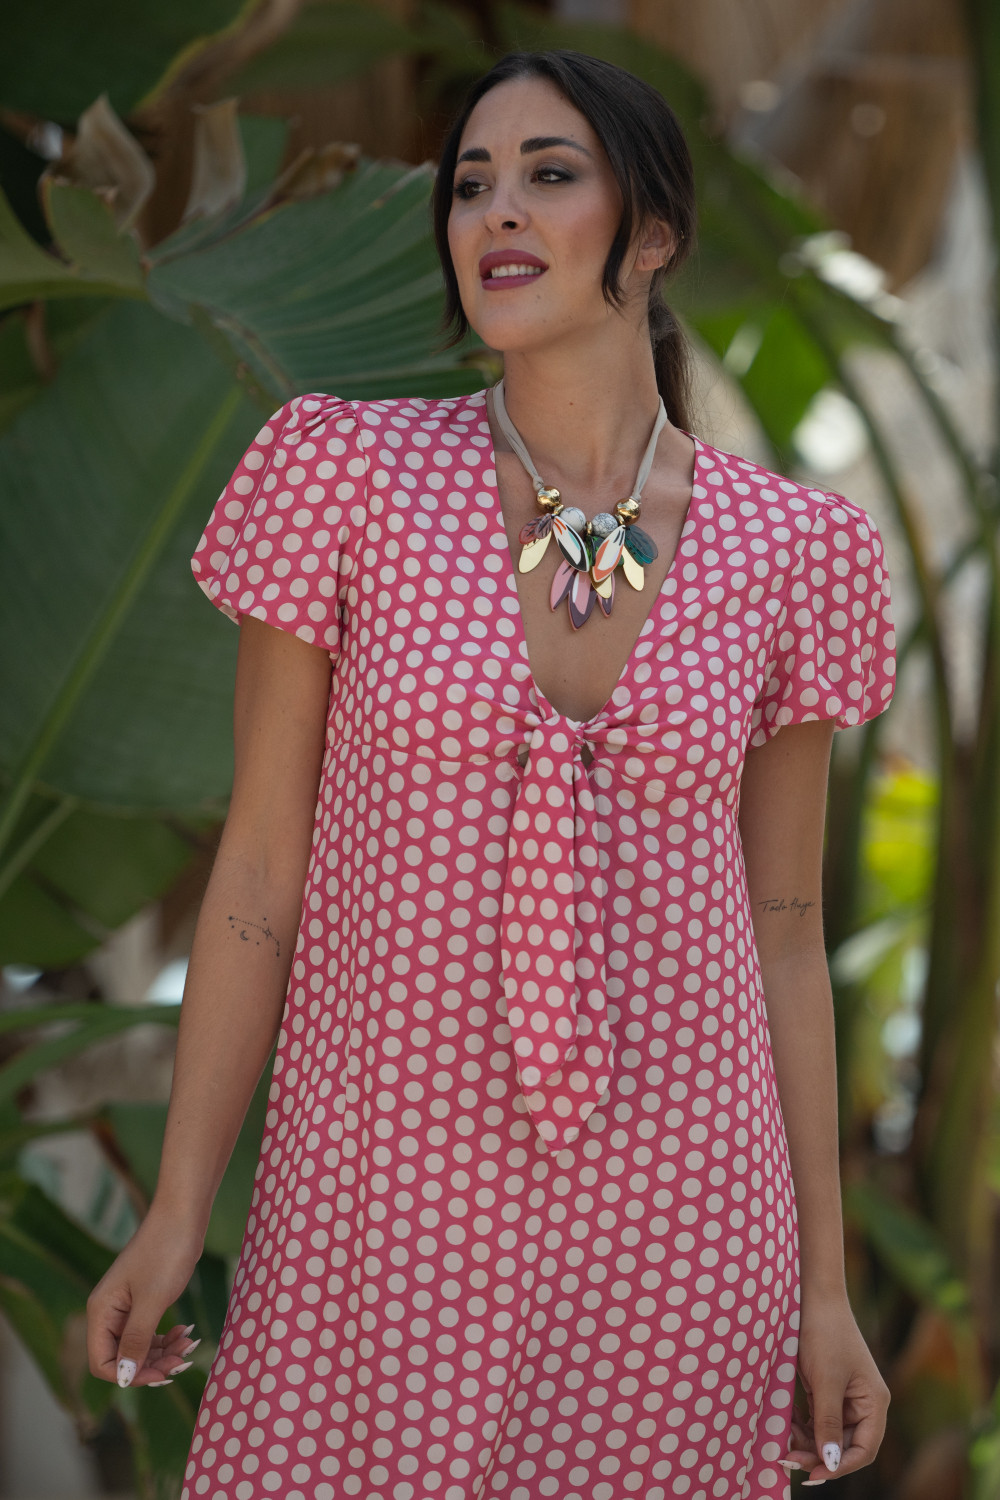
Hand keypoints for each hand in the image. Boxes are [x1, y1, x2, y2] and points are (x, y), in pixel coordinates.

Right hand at [86, 1206, 205, 1387]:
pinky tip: (186, 1332)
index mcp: (101, 1311)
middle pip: (123, 1357)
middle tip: (182, 1361)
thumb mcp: (152, 1300)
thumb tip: (124, 1377)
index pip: (103, 1363)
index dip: (130, 1375)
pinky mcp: (145, 1298)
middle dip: (152, 1364)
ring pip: (139, 1345)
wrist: (183, 1214)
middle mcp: (109, 1311)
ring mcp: (127, 1305)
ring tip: (188, 1344)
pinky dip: (167, 1336)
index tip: (161, 1375)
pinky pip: (151, 1330)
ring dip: (163, 1352)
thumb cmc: (166, 1252)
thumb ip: (136, 1340)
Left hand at [779, 1292, 889, 1483]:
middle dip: (819, 1455)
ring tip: (783, 1440)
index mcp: (874, 1402)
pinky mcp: (827, 1389)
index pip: (864, 1449)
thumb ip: (827, 1423)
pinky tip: (785, 1423)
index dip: (841, 1466)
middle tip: (788, 1459)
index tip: (813, 1473)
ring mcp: (845, 1396)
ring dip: (808, 1441)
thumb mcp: (825, 1381)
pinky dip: (802, 1425)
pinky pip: (817, 1419)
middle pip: (845, 1445)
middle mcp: (864, 1403)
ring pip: (828, 1434)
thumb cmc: (824, 1334)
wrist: (812, 1296)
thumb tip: (831, 1463)